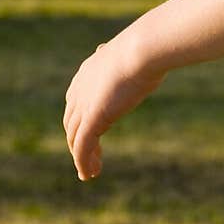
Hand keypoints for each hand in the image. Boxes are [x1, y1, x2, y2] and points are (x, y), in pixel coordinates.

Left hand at [62, 28, 166, 180]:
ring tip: (90, 173)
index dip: (79, 120)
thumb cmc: (146, 49)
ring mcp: (84, 104)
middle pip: (72, 123)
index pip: (75, 102)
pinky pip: (82, 147)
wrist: (143, 49)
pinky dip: (83, 162)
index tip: (91, 133)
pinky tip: (90, 174)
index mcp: (87, 72)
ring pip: (75, 139)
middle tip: (90, 157)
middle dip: (78, 141)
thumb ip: (135, 59)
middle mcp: (80, 89)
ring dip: (81, 157)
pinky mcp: (92, 118)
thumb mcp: (137, 53)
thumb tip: (151, 51)